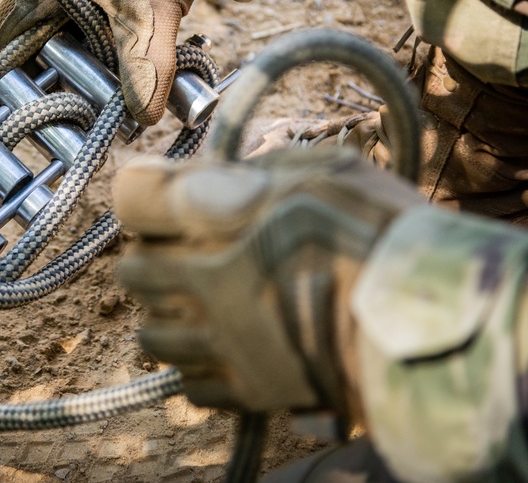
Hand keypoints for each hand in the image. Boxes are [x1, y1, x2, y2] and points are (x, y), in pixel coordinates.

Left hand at [113, 148, 423, 418]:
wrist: (430, 320)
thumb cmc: (380, 233)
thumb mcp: (319, 170)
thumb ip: (248, 171)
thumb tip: (201, 176)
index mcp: (216, 222)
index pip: (132, 199)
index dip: (146, 193)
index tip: (163, 196)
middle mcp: (203, 287)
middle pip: (132, 271)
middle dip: (152, 256)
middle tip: (189, 251)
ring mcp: (223, 344)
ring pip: (150, 335)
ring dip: (167, 315)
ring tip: (204, 303)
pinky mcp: (249, 391)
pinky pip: (190, 384)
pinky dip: (197, 365)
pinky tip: (228, 345)